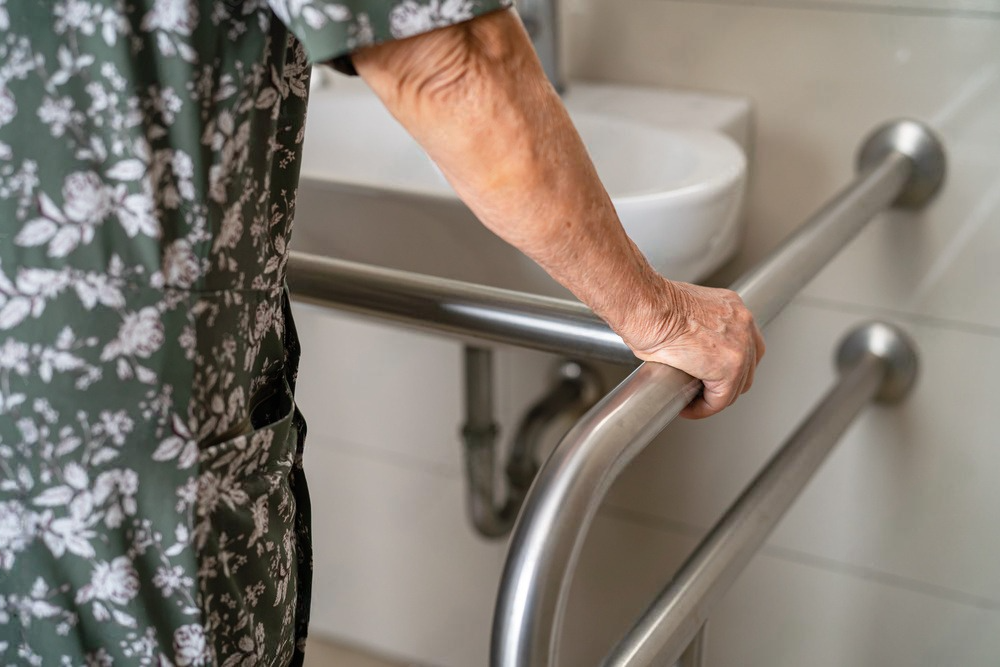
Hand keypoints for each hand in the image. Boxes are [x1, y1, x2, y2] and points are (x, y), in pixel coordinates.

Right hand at [616, 278, 764, 419]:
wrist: (647, 307)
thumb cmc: (651, 305)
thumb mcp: (682, 309)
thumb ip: (695, 327)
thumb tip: (686, 347)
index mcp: (730, 307)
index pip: (744, 343)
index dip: (726, 364)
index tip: (706, 373)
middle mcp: (742, 323)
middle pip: (747, 366)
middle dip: (724, 383)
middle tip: (699, 390)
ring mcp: (740, 346)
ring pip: (735, 387)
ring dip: (713, 398)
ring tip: (690, 400)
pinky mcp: (729, 368)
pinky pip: (719, 400)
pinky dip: (703, 408)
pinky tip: (686, 407)